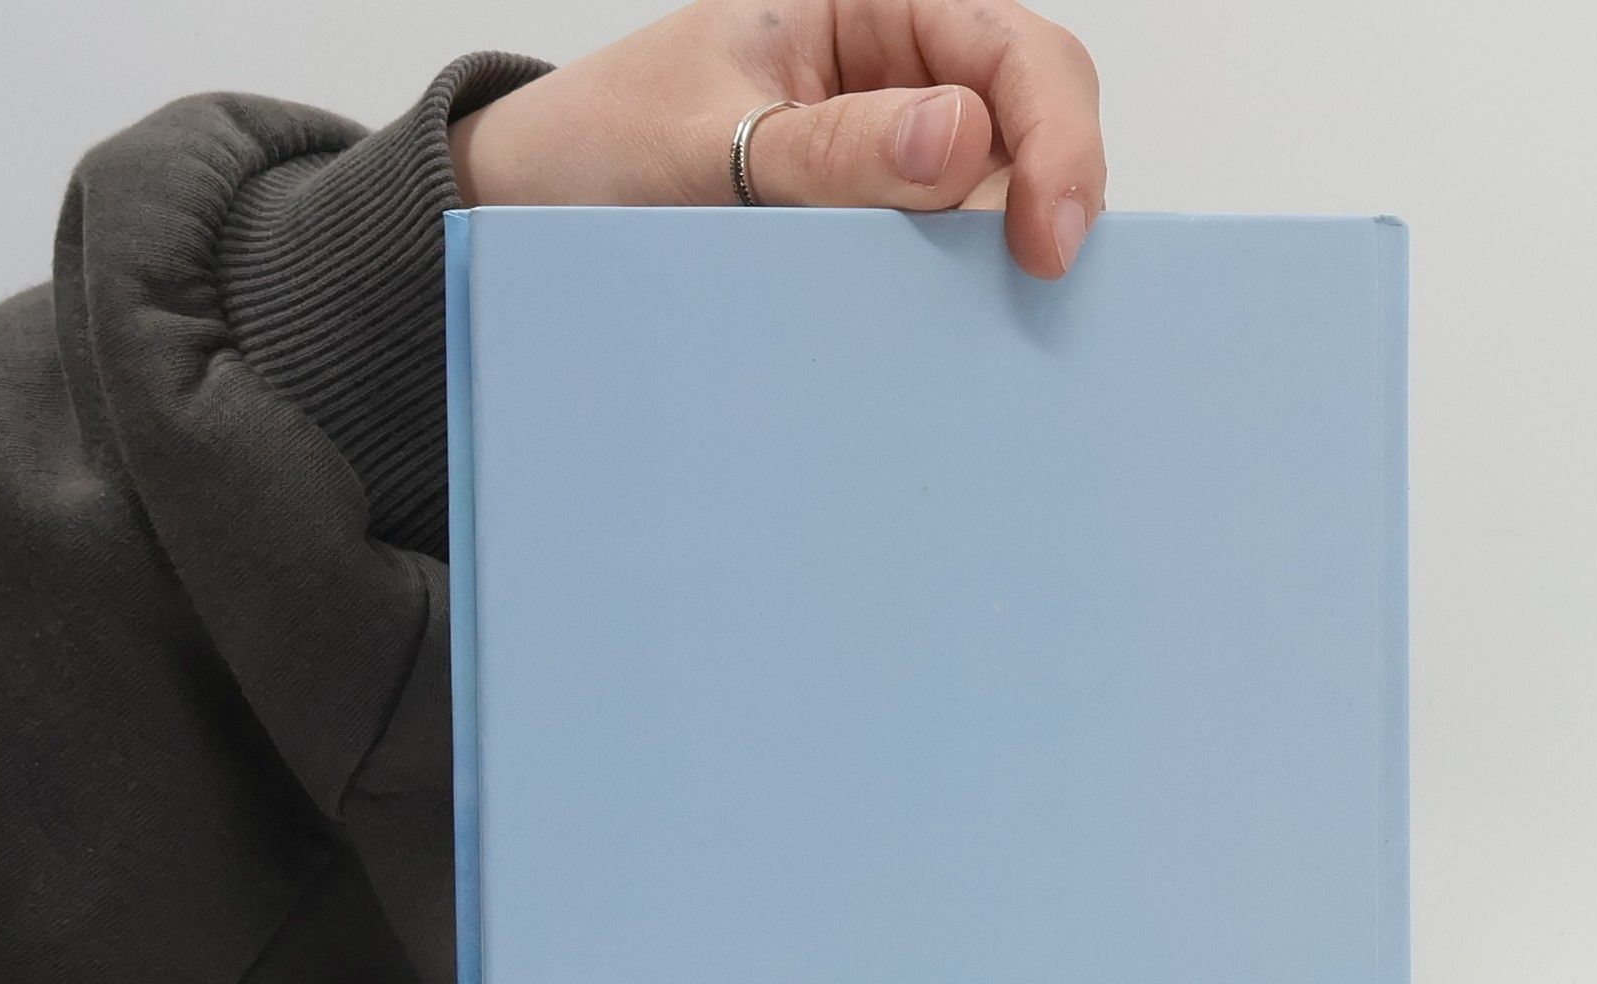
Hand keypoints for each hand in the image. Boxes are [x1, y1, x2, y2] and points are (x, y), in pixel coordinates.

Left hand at [448, 0, 1105, 276]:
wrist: (540, 212)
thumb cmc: (604, 144)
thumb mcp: (708, 140)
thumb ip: (831, 146)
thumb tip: (959, 139)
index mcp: (868, 5)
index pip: (1012, 51)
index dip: (1056, 137)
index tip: (1049, 240)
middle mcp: (899, 73)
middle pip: (1032, 123)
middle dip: (1050, 199)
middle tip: (1036, 292)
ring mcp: (895, 157)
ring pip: (998, 202)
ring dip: (998, 264)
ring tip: (979, 329)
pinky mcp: (880, 233)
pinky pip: (945, 262)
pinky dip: (956, 302)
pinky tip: (945, 338)